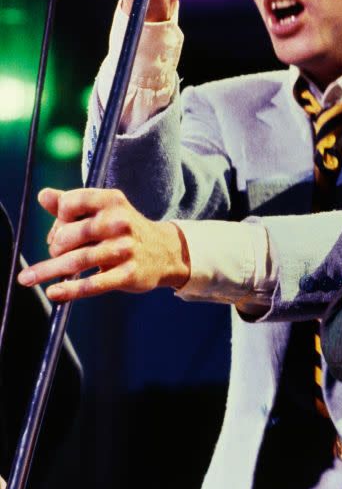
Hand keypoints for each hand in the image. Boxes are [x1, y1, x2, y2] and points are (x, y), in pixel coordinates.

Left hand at [16, 188, 190, 301]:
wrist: (166, 252)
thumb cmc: (125, 231)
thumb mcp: (104, 210)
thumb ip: (72, 203)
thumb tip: (43, 196)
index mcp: (112, 201)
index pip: (69, 205)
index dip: (58, 219)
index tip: (60, 230)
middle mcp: (120, 222)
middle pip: (69, 235)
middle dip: (55, 248)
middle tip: (58, 255)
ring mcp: (126, 249)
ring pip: (76, 260)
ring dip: (48, 270)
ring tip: (28, 278)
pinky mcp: (129, 274)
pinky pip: (93, 284)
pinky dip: (70, 290)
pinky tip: (54, 292)